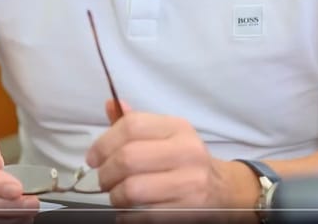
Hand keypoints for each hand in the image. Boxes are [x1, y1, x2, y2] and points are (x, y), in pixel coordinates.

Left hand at [86, 100, 257, 214]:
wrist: (224, 190)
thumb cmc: (185, 160)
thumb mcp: (166, 135)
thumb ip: (136, 123)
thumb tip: (110, 105)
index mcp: (177, 127)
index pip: (131, 126)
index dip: (103, 143)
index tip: (93, 158)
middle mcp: (187, 151)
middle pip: (128, 159)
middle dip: (106, 173)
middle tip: (103, 181)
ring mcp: (190, 182)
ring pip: (133, 189)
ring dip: (115, 197)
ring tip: (116, 196)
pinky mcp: (188, 210)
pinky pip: (144, 215)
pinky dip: (127, 216)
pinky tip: (128, 212)